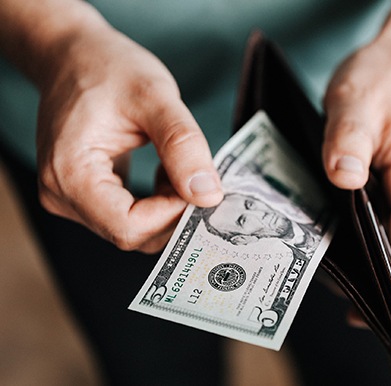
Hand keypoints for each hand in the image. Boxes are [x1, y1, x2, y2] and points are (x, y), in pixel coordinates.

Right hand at [36, 22, 222, 252]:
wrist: (74, 55)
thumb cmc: (107, 67)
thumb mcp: (155, 97)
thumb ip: (183, 146)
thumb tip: (208, 196)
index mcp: (70, 173)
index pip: (129, 227)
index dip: (172, 215)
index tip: (200, 187)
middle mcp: (62, 194)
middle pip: (131, 233)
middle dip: (174, 212)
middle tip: (199, 177)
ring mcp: (70, 198)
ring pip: (133, 229)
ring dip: (167, 207)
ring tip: (178, 167)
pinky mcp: (84, 195)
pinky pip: (128, 217)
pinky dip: (157, 202)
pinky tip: (166, 173)